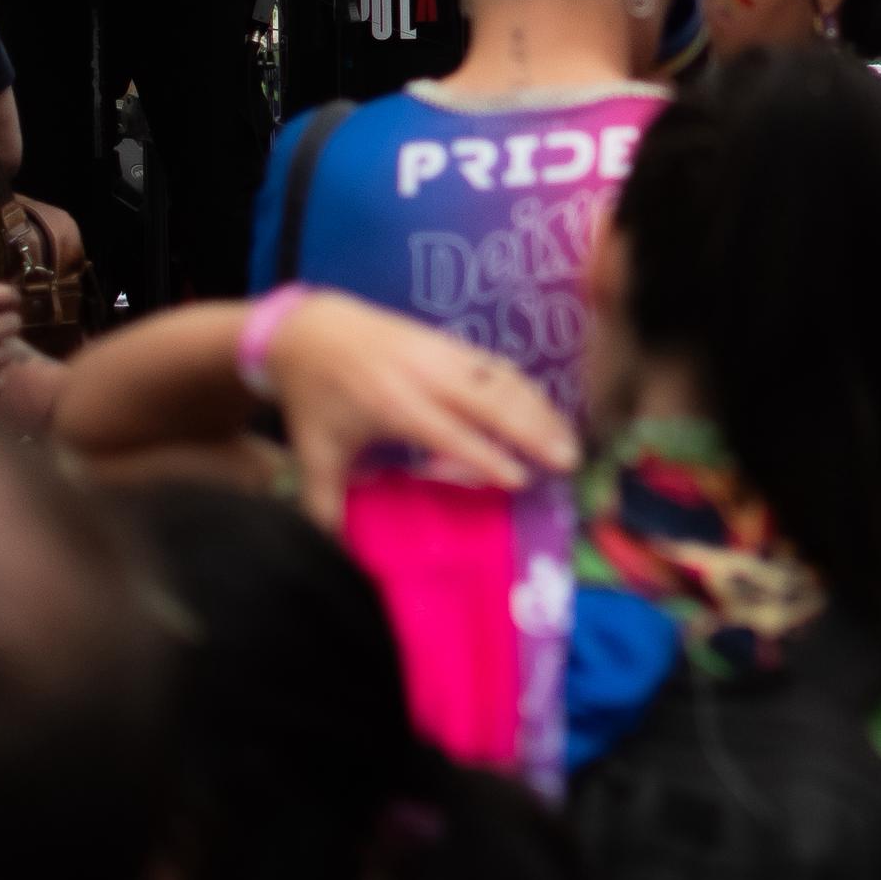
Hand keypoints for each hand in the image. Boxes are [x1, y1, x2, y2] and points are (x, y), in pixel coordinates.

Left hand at [263, 292, 574, 529]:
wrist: (312, 328)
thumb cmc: (316, 395)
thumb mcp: (315, 451)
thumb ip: (327, 503)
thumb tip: (340, 552)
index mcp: (394, 406)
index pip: (452, 435)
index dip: (488, 458)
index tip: (522, 482)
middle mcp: (427, 377)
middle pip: (492, 402)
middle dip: (534, 431)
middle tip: (568, 462)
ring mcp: (443, 354)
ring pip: (503, 380)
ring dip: (540, 409)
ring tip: (569, 440)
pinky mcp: (451, 342)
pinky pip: (498, 365)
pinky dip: (527, 388)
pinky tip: (546, 410)